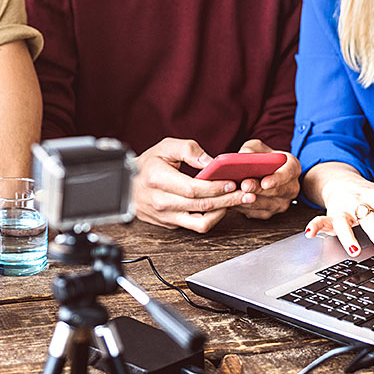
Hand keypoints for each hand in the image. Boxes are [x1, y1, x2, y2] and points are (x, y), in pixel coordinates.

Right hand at [132, 138, 253, 232]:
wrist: (127, 185)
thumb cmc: (147, 165)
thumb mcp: (164, 147)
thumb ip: (189, 150)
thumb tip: (211, 162)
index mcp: (157, 178)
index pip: (192, 188)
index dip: (215, 187)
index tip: (232, 182)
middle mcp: (161, 201)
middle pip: (201, 205)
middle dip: (228, 200)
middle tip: (246, 194)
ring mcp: (166, 216)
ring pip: (200, 222)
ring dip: (222, 212)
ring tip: (237, 202)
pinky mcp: (170, 224)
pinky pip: (195, 226)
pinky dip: (212, 218)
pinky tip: (221, 207)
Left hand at [230, 139, 300, 219]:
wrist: (260, 172)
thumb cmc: (260, 157)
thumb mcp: (256, 148)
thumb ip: (250, 150)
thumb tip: (242, 157)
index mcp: (292, 167)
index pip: (289, 173)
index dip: (278, 179)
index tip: (265, 182)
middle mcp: (291, 188)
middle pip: (278, 192)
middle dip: (259, 190)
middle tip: (245, 186)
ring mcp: (281, 203)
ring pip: (265, 205)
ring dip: (249, 200)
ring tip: (234, 193)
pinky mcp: (268, 213)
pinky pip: (255, 212)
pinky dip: (243, 207)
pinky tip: (232, 199)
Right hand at [303, 164, 373, 261]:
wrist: (341, 181)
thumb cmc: (368, 197)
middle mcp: (360, 202)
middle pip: (370, 219)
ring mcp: (343, 208)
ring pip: (345, 223)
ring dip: (350, 237)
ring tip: (355, 250)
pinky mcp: (329, 214)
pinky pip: (320, 220)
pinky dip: (315, 226)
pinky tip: (311, 234)